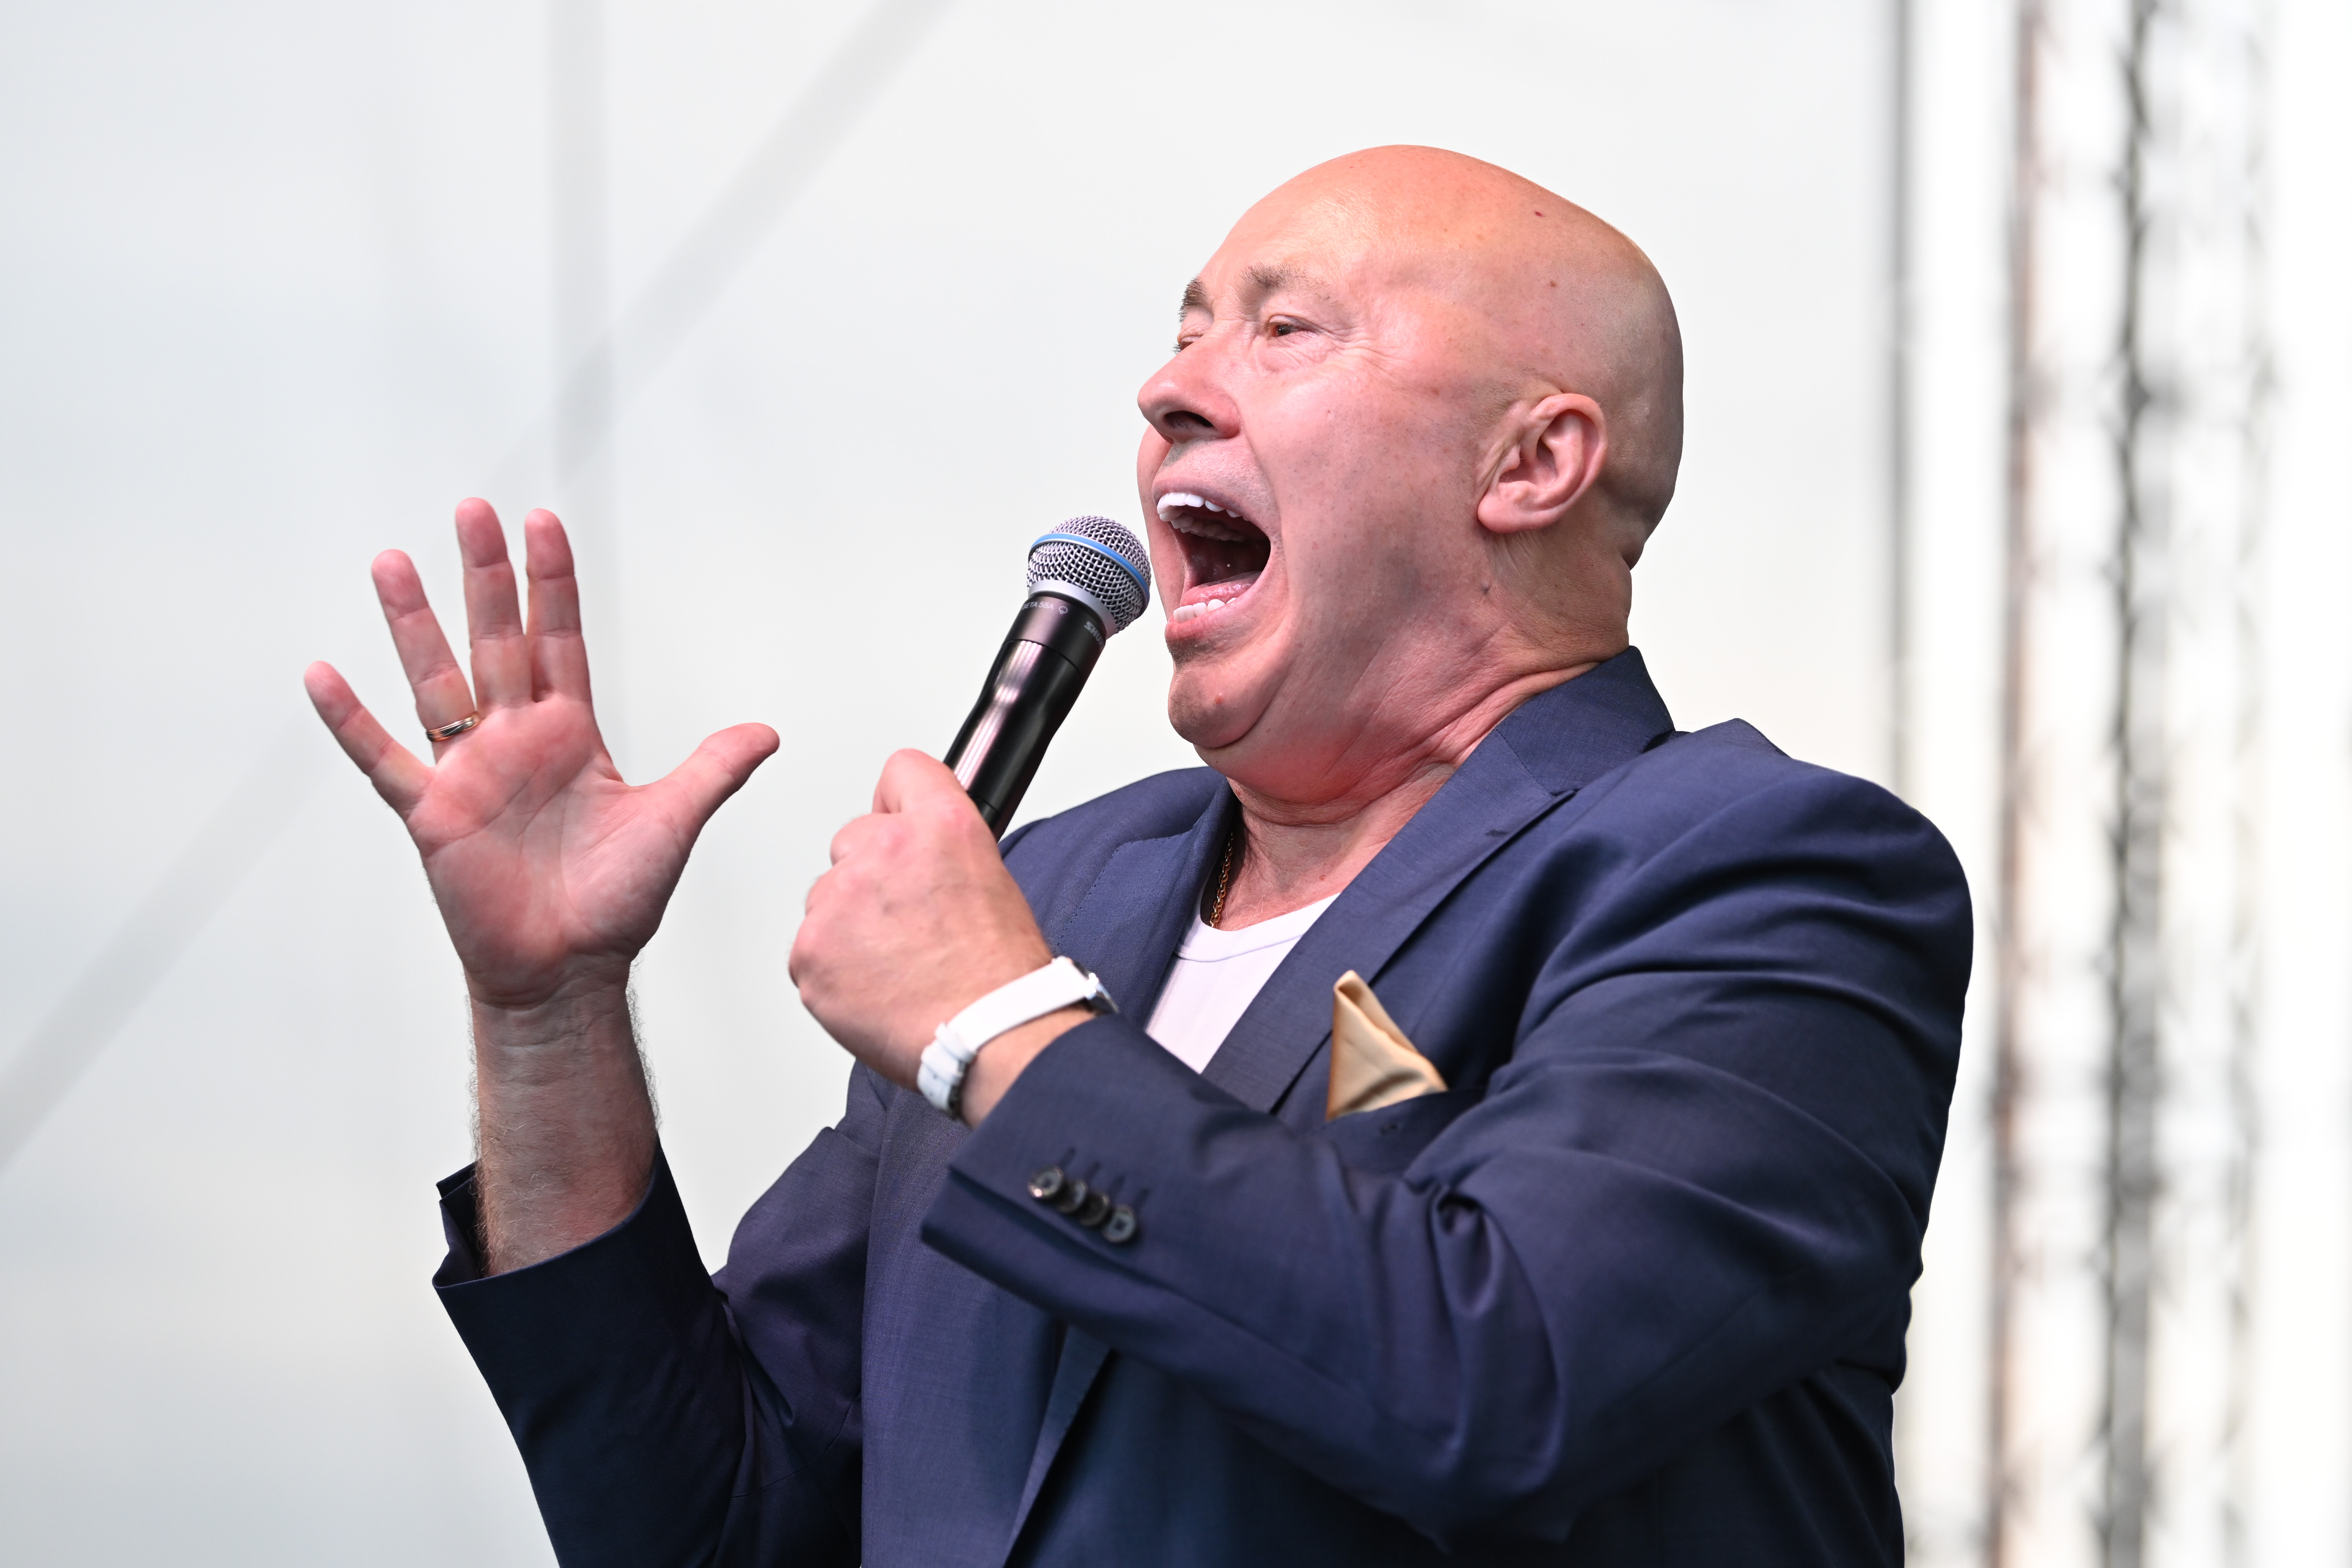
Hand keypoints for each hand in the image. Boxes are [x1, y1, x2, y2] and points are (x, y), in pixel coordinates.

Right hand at [305, 500, 778, 1009]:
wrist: (571, 970)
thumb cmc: (616, 902)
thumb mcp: (673, 822)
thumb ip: (713, 769)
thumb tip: (768, 732)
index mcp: (569, 733)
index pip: (559, 638)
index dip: (551, 583)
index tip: (542, 521)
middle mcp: (515, 740)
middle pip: (495, 640)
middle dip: (485, 576)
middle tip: (472, 507)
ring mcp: (468, 772)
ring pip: (435, 680)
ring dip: (413, 622)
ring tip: (391, 560)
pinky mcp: (432, 814)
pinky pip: (384, 758)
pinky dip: (352, 720)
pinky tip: (321, 672)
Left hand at [790, 750, 1081, 1116]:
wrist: (988, 1036)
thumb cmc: (998, 973)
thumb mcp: (992, 877)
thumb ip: (942, 841)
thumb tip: (918, 840)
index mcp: (940, 825)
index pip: (902, 771)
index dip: (902, 804)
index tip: (902, 827)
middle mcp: (884, 850)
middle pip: (854, 838)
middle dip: (873, 875)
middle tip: (909, 922)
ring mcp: (840, 901)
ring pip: (829, 895)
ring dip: (851, 924)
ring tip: (898, 963)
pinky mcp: (810, 950)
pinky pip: (810, 947)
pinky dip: (834, 968)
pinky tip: (876, 987)